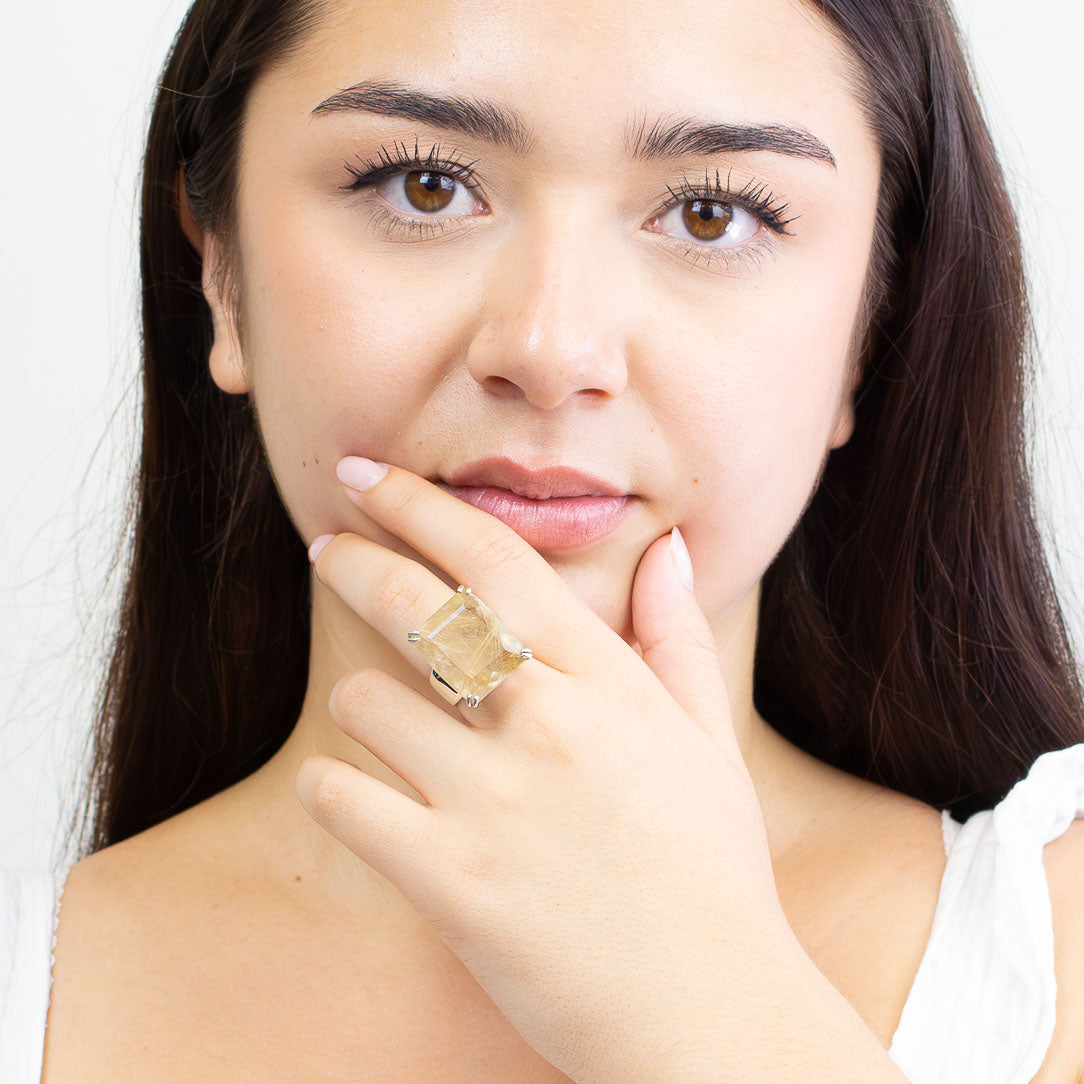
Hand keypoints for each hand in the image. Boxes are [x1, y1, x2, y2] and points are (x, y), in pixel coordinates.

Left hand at [297, 457, 790, 1081]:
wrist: (709, 1014)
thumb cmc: (712, 874)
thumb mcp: (707, 743)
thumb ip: (677, 637)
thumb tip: (668, 547)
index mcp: (609, 685)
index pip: (496, 561)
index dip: (420, 505)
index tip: (368, 476)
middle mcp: (549, 724)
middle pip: (418, 605)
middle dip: (354, 562)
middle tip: (326, 548)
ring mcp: (496, 801)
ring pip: (367, 702)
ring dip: (359, 702)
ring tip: (378, 719)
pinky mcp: (453, 881)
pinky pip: (342, 799)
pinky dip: (330, 787)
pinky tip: (351, 792)